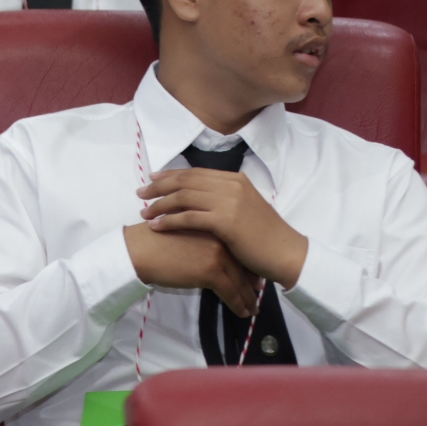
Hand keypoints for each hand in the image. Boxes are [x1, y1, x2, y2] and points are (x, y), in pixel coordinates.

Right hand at [123, 223, 261, 317]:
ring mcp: (217, 253)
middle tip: (259, 292)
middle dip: (252, 281)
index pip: (237, 246)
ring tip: (252, 308)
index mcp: (213, 224)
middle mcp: (219, 237)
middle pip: (242, 263)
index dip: (247, 263)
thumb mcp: (182, 231)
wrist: (139, 249)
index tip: (254, 276)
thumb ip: (201, 238)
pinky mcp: (211, 271)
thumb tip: (211, 256)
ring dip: (248, 297)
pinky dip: (239, 305)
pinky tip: (243, 313)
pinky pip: (231, 292)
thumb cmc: (153, 240)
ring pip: (240, 280)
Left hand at [138, 169, 308, 288]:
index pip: (194, 172)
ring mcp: (229, 202)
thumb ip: (224, 197)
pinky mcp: (225, 221)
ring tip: (143, 211)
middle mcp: (231, 186)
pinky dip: (169, 220)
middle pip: (185, 181)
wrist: (287, 253)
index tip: (152, 178)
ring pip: (183, 197)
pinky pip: (189, 217)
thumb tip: (198, 194)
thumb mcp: (246, 207)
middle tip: (140, 193)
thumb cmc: (265, 235)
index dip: (170, 175)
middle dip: (159, 186)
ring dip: (160, 204)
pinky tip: (156, 226)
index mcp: (235, 179)